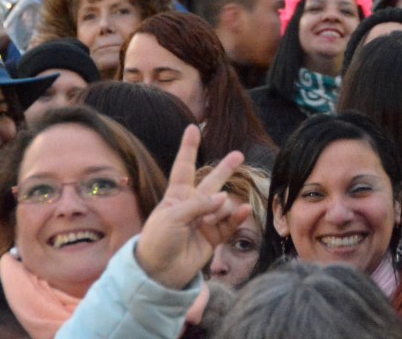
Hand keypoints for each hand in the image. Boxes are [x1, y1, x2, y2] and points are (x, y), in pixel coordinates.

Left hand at [135, 127, 249, 289]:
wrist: (158, 273)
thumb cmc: (157, 241)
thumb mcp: (172, 217)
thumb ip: (199, 205)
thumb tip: (224, 198)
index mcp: (176, 196)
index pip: (184, 167)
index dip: (189, 147)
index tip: (193, 128)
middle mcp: (192, 205)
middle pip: (211, 181)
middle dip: (224, 168)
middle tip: (238, 154)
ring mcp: (204, 221)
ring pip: (222, 205)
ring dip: (225, 205)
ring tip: (220, 211)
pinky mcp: (213, 237)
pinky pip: (229, 224)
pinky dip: (237, 217)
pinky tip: (244, 210)